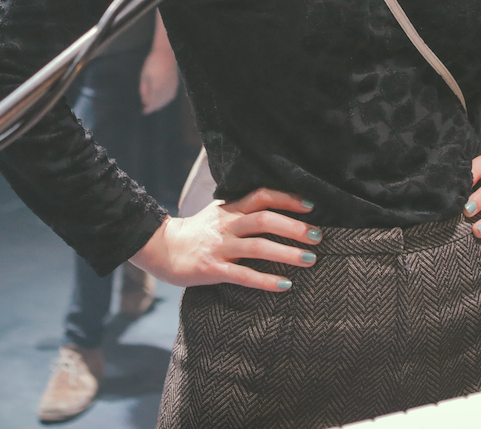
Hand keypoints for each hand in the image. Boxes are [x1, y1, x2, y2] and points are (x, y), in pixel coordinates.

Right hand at [130, 188, 319, 291]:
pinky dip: (266, 280)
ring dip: (287, 253)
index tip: (311, 205)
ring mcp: (220, 247)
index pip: (262, 196)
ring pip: (258, 247)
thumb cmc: (197, 232)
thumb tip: (275, 207)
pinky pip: (244, 275)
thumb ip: (242, 210)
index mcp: (230, 209)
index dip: (287, 199)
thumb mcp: (218, 213)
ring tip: (310, 259)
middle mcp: (227, 225)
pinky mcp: (212, 269)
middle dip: (294, 227)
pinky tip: (285, 285)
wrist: (162, 249)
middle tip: (318, 236)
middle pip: (264, 219)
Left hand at [139, 47, 178, 113]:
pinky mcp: (175, 84)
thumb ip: (143, 89)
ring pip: (166, 101)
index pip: (152, 101)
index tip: (143, 111)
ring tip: (153, 107)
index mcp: (157, 86)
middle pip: (159, 103)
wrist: (166, 54)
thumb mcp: (144, 75)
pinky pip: (171, 96)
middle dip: (153, 107)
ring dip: (159, 105)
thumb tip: (144, 101)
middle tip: (146, 110)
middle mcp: (166, 88)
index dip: (148, 108)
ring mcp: (172, 87)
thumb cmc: (152, 63)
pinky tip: (161, 101)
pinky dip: (166, 101)